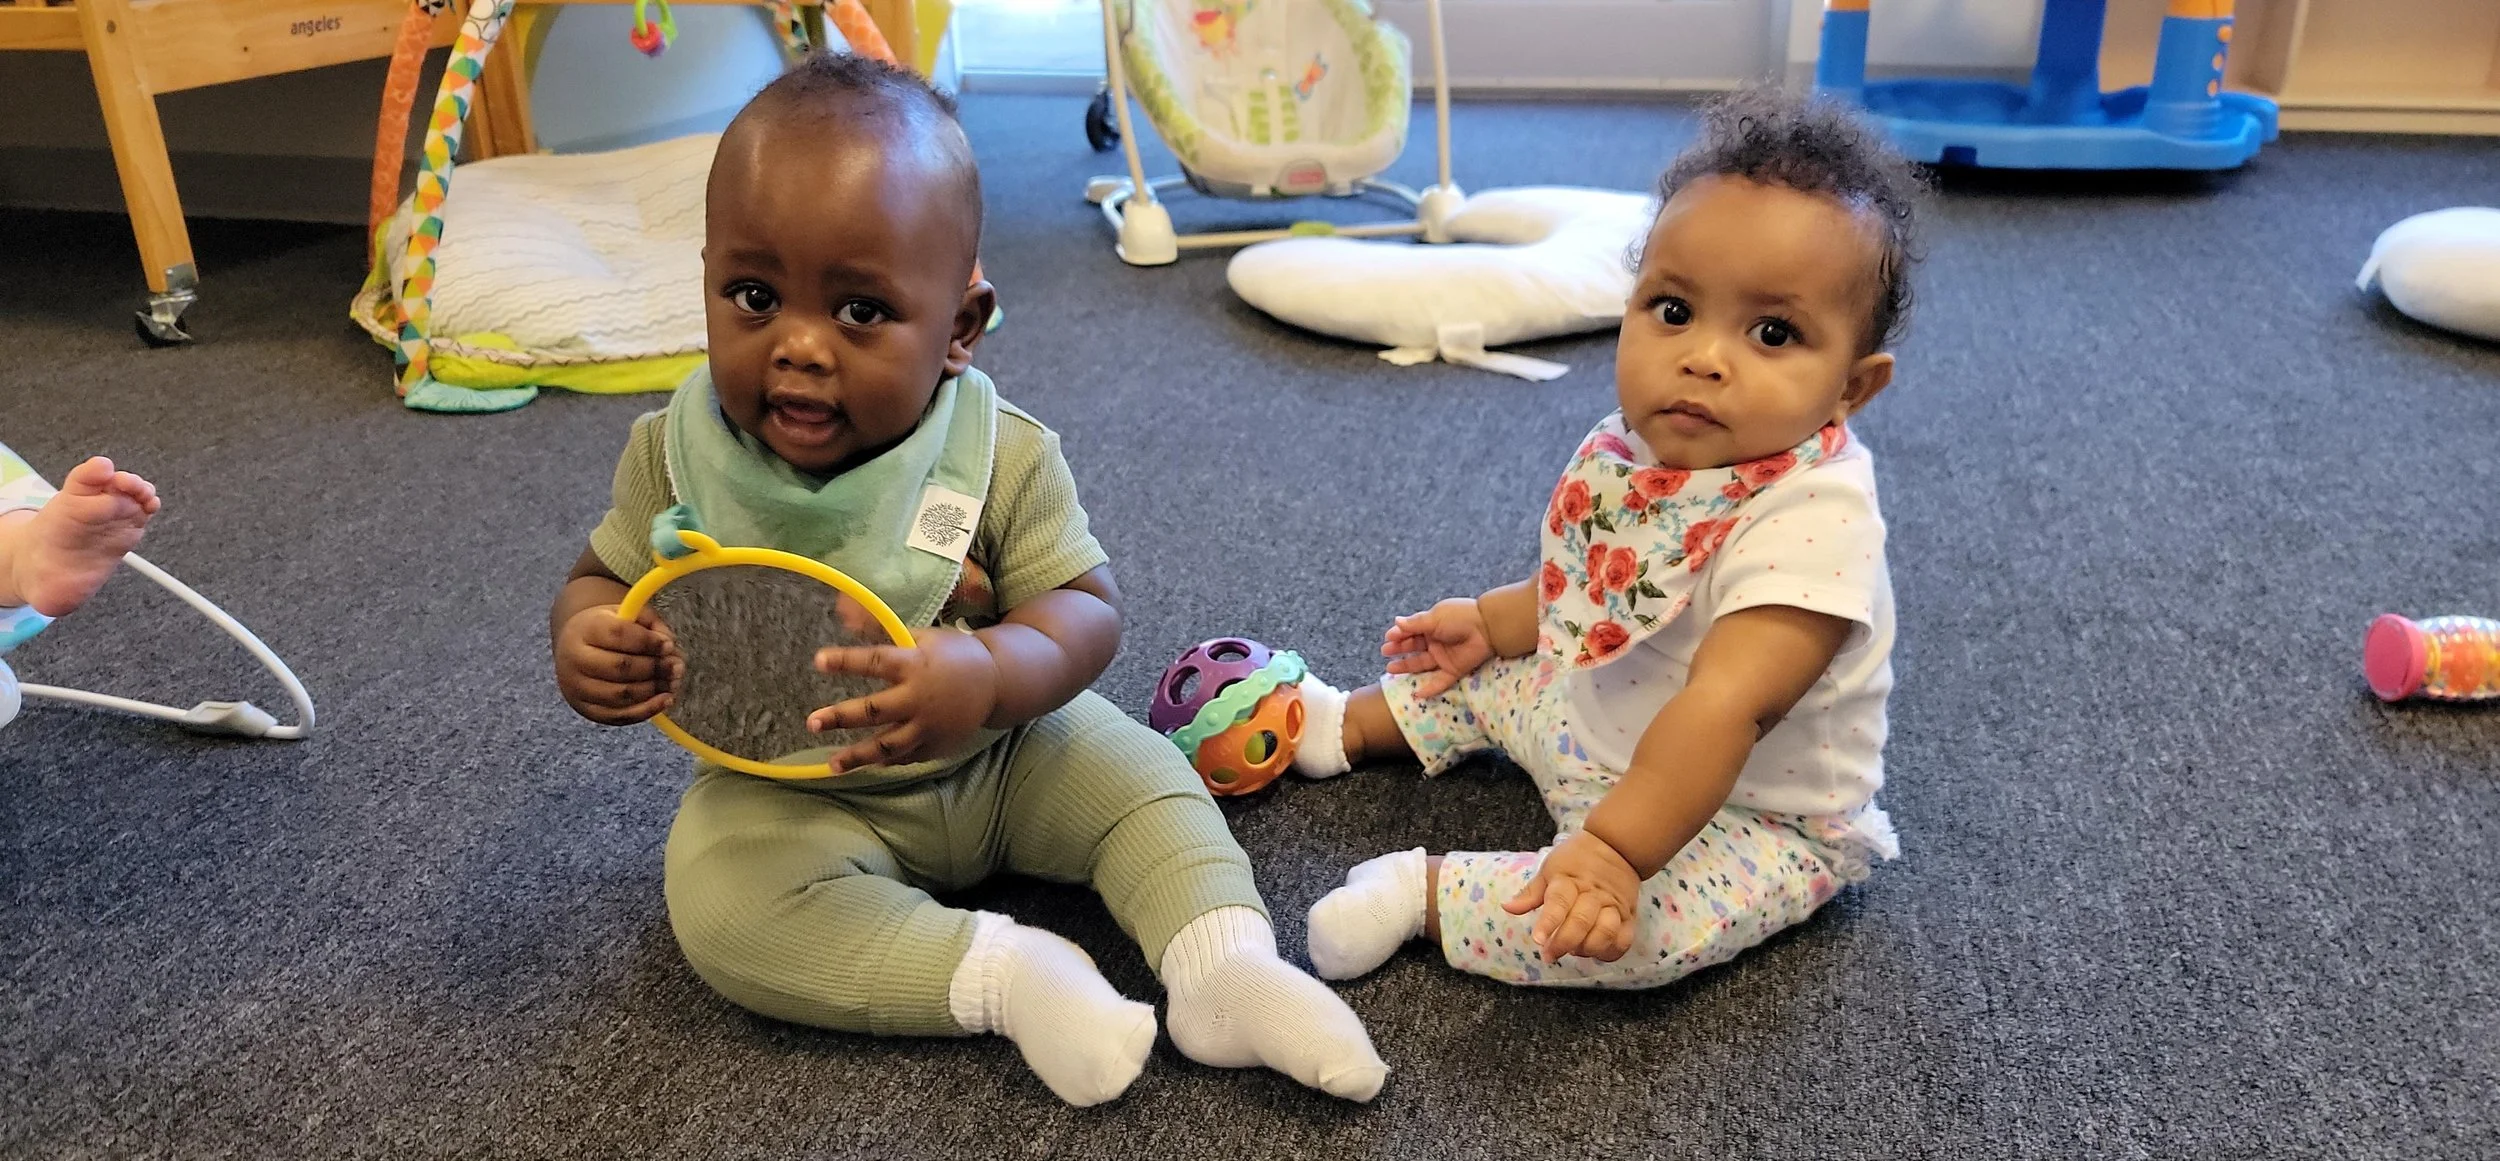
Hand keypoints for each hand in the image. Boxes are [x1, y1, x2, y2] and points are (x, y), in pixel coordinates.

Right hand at [556, 604, 682, 724]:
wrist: (575, 650)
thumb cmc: (607, 630)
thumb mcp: (626, 615)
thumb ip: (649, 623)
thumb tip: (668, 645)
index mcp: (585, 629)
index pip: (617, 633)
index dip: (647, 641)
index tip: (668, 644)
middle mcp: (575, 660)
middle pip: (619, 666)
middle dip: (654, 667)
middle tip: (676, 666)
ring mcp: (578, 689)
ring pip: (621, 694)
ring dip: (654, 689)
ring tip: (673, 681)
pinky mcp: (588, 710)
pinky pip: (621, 715)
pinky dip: (648, 710)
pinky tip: (666, 699)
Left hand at [807, 627, 998, 772]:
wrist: (996, 682)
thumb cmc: (953, 654)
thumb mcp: (922, 636)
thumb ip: (883, 629)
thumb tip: (844, 614)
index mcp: (915, 664)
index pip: (875, 661)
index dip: (846, 661)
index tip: (819, 661)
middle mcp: (919, 697)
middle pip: (875, 710)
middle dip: (842, 717)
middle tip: (812, 722)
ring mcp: (929, 726)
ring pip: (888, 746)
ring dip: (858, 756)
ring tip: (833, 764)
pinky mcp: (937, 745)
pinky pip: (907, 757)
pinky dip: (886, 761)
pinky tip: (867, 764)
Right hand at [1381, 597, 1494, 698]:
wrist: (1486, 627)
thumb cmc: (1459, 618)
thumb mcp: (1434, 618)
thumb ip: (1415, 623)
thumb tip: (1396, 621)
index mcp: (1432, 626)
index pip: (1411, 631)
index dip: (1399, 635)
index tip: (1388, 639)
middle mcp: (1436, 642)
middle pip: (1414, 648)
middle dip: (1399, 650)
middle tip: (1385, 652)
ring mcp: (1444, 657)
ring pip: (1421, 664)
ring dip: (1406, 667)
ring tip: (1389, 670)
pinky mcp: (1454, 670)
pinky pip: (1440, 682)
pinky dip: (1429, 689)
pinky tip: (1417, 694)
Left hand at [1502, 831, 1641, 962]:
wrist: (1617, 846)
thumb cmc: (1577, 859)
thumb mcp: (1550, 869)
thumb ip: (1531, 893)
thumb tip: (1507, 907)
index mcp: (1570, 881)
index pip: (1559, 902)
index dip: (1549, 922)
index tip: (1538, 939)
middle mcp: (1594, 894)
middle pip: (1581, 922)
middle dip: (1563, 943)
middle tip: (1549, 954)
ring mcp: (1614, 906)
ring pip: (1606, 932)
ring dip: (1588, 948)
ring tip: (1574, 951)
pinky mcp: (1629, 916)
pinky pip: (1623, 940)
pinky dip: (1610, 952)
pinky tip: (1596, 953)